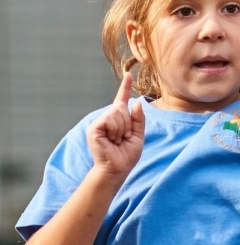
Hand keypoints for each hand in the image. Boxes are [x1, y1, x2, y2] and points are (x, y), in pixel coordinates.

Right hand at [87, 68, 144, 182]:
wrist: (117, 170)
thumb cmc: (126, 155)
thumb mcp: (138, 136)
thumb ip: (139, 119)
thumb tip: (137, 103)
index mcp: (118, 119)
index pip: (122, 99)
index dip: (125, 86)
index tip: (129, 74)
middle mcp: (108, 118)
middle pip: (122, 108)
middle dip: (128, 124)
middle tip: (123, 138)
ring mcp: (100, 123)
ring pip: (117, 113)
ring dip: (122, 129)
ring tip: (117, 141)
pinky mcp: (94, 128)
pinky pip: (110, 120)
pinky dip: (115, 130)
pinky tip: (111, 140)